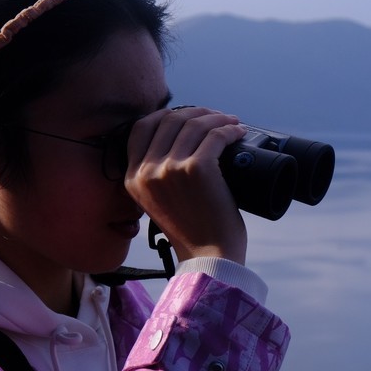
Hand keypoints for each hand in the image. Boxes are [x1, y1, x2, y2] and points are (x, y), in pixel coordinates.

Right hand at [125, 107, 247, 263]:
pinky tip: (238, 131)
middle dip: (195, 112)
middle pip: (169, 120)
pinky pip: (215, 135)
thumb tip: (179, 139)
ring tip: (231, 122)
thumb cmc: (191, 230)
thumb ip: (155, 174)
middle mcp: (146, 171)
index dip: (164, 114)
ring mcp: (170, 168)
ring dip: (217, 118)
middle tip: (216, 117)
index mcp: (132, 178)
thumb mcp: (157, 200)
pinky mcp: (197, 169)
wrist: (208, 258)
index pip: (140, 128)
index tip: (186, 115)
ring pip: (194, 124)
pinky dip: (229, 129)